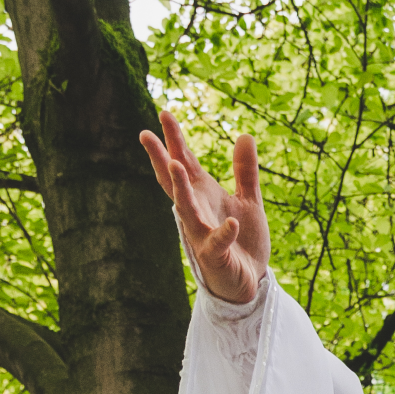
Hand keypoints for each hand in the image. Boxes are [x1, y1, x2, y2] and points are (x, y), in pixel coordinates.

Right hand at [139, 110, 269, 303]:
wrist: (249, 280)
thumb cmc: (242, 240)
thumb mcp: (248, 201)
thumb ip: (245, 171)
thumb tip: (245, 134)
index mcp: (203, 195)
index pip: (184, 163)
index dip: (174, 139)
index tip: (164, 113)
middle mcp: (197, 212)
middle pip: (174, 182)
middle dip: (161, 159)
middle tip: (145, 134)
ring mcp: (203, 234)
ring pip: (187, 210)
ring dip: (181, 188)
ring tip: (175, 164)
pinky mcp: (216, 257)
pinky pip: (218, 243)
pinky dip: (224, 234)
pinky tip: (231, 224)